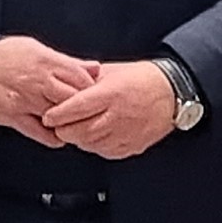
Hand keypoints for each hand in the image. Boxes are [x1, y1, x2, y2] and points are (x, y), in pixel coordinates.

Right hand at [0, 36, 98, 145]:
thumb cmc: (9, 56)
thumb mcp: (40, 50)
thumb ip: (69, 63)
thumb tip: (96, 69)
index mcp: (47, 61)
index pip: (82, 79)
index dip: (92, 90)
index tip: (95, 97)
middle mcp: (38, 80)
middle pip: (73, 99)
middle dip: (82, 108)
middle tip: (87, 115)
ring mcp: (24, 99)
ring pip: (58, 117)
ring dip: (68, 124)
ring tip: (73, 126)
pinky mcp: (12, 115)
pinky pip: (38, 132)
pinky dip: (52, 137)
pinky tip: (57, 135)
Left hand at [41, 60, 177, 159]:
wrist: (173, 92)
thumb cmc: (143, 79)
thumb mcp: (112, 71)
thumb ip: (87, 79)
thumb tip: (64, 83)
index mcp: (111, 94)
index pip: (76, 108)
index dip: (57, 115)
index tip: (48, 116)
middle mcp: (117, 115)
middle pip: (80, 131)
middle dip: (64, 130)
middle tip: (58, 125)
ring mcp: (126, 133)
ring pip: (90, 144)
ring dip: (78, 138)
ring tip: (75, 129)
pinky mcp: (132, 145)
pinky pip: (105, 151)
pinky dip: (95, 145)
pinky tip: (94, 136)